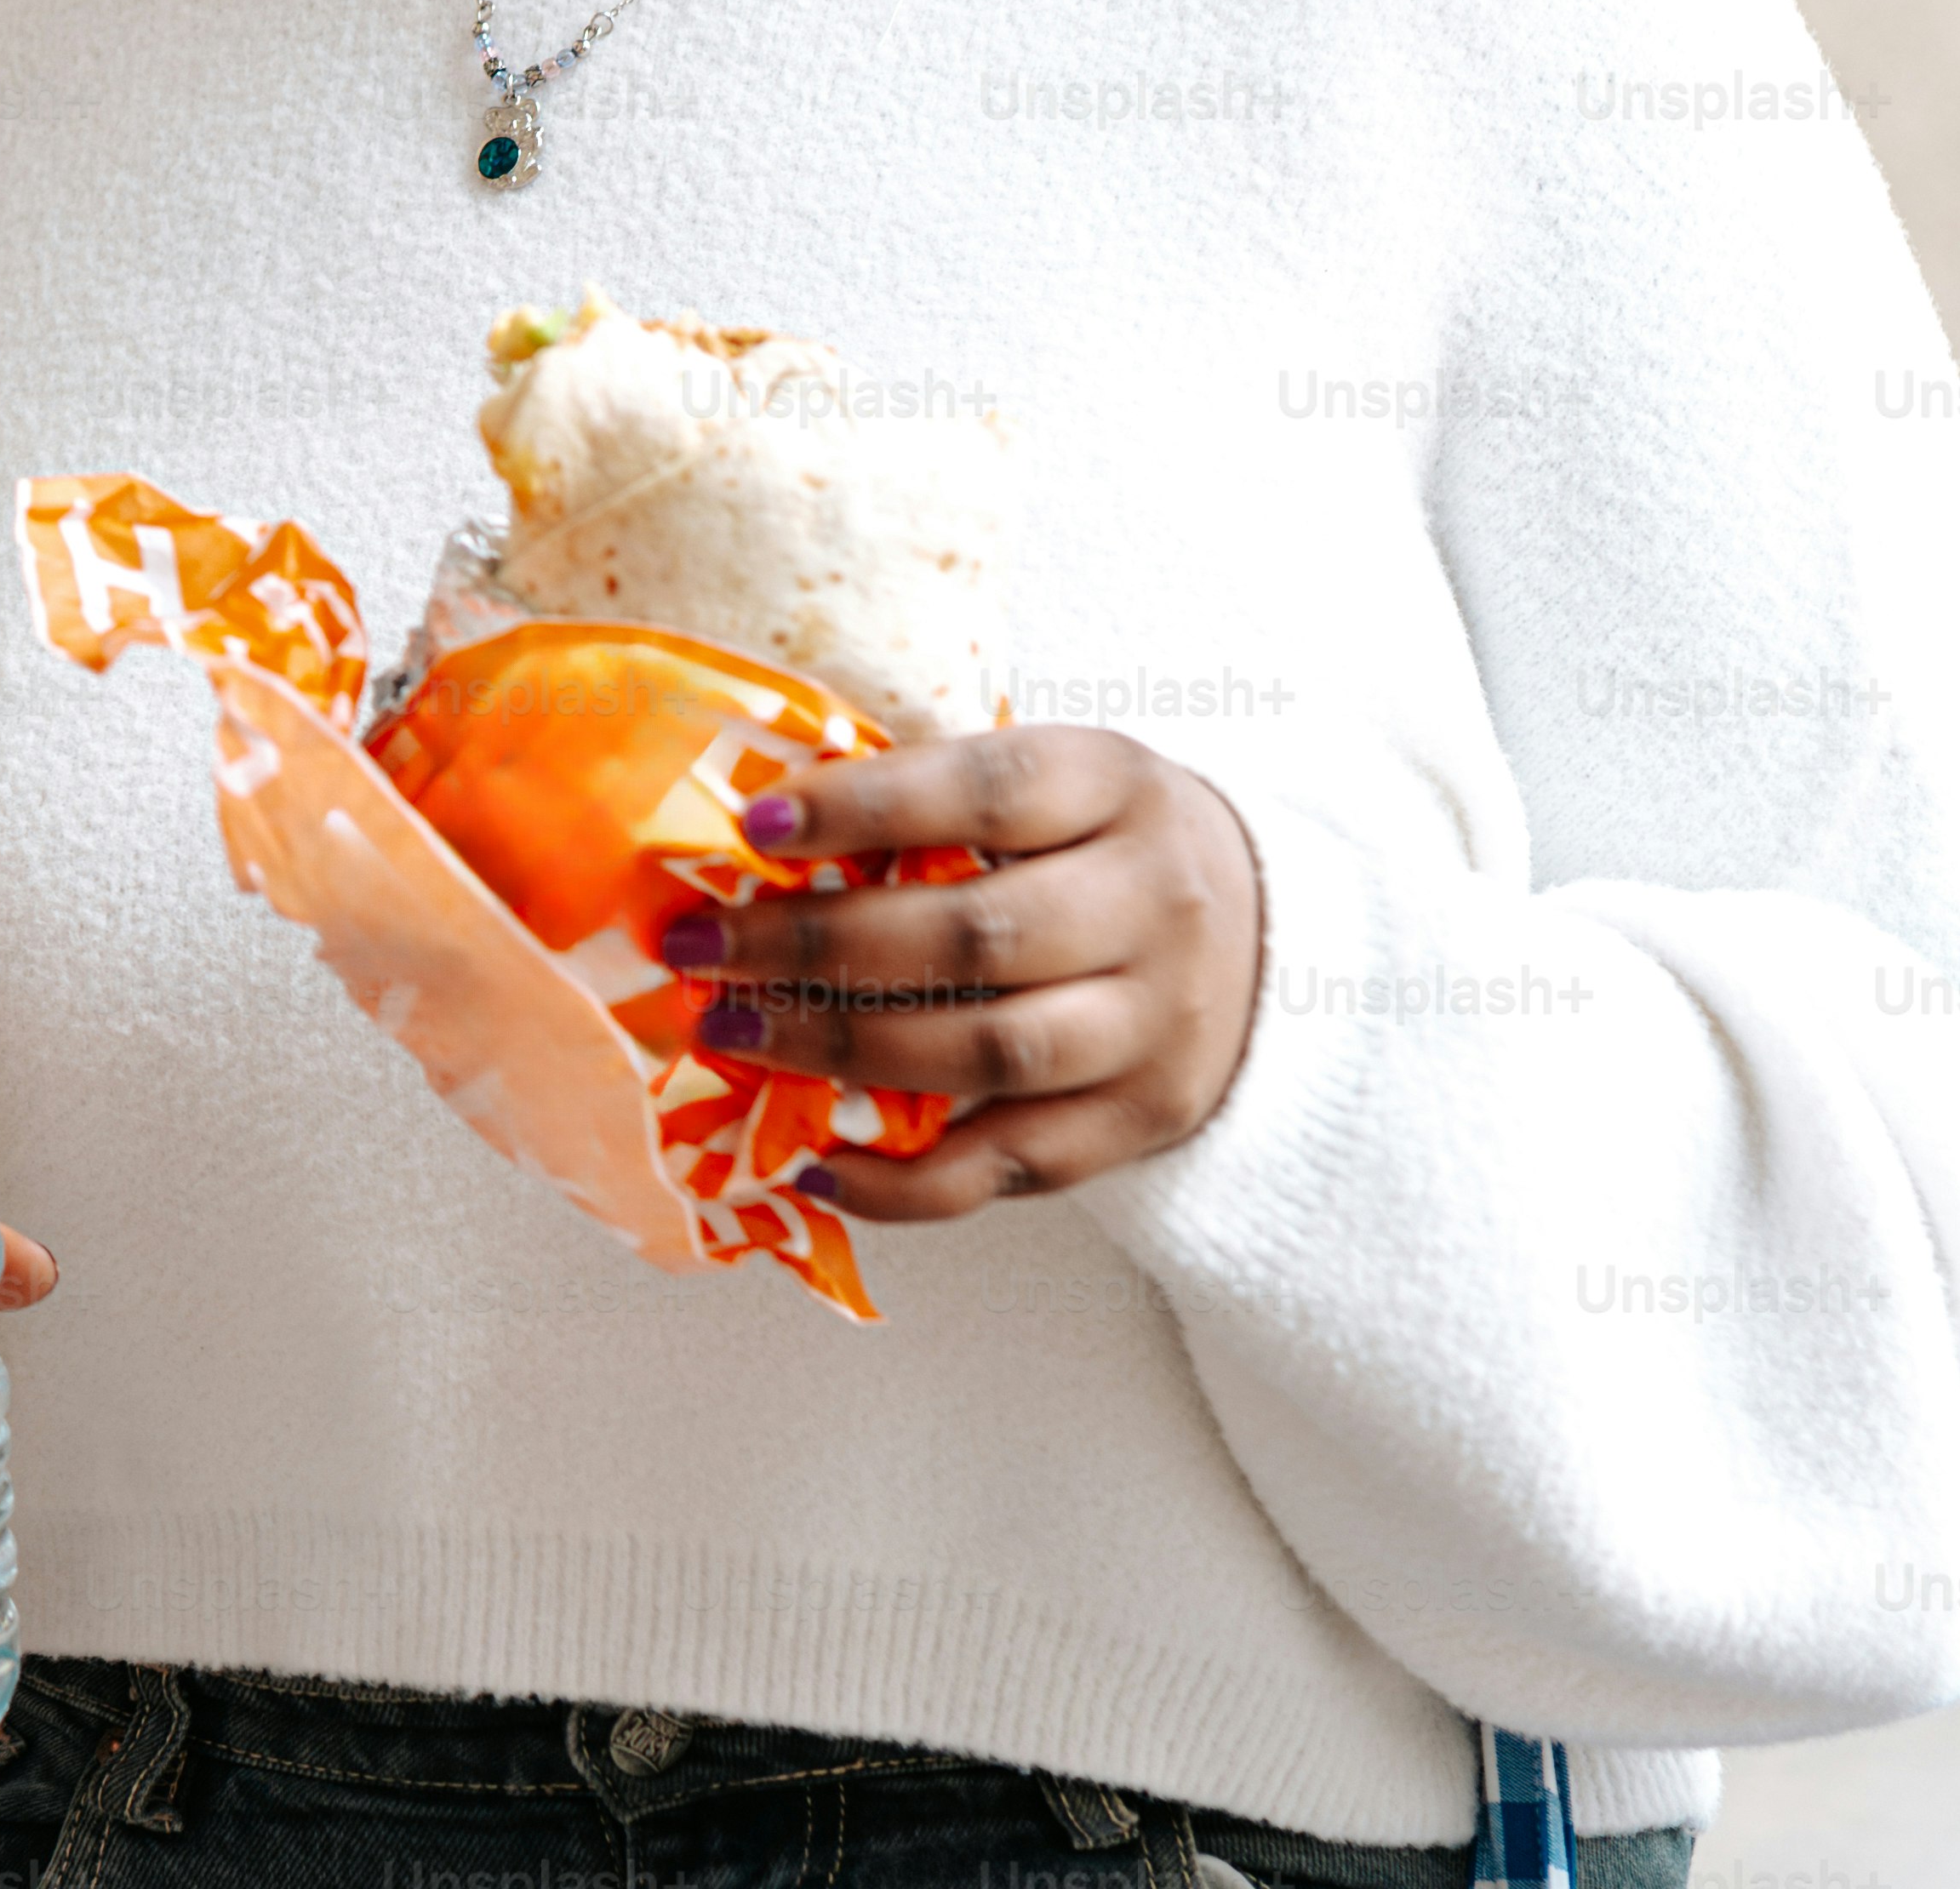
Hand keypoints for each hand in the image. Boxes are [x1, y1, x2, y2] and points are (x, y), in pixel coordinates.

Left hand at [670, 724, 1264, 1220]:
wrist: (1260, 928)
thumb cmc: (1094, 838)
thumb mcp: (1048, 779)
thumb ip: (930, 794)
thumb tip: (755, 824)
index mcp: (1113, 787)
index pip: (987, 791)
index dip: (868, 807)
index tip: (756, 824)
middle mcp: (1150, 904)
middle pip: (974, 935)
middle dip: (815, 947)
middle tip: (699, 949)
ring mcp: (1154, 1021)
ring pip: (989, 1053)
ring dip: (839, 1054)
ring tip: (729, 1037)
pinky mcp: (1143, 1117)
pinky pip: (1014, 1164)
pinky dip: (906, 1180)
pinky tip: (813, 1162)